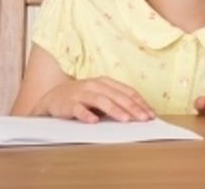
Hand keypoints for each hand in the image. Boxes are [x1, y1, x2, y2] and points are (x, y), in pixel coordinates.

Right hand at [33, 76, 155, 123]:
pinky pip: (78, 109)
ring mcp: (81, 94)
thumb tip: (139, 113)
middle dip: (133, 107)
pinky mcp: (68, 104)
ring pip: (101, 101)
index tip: (151, 114)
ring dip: (114, 110)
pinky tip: (94, 122)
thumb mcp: (101, 96)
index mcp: (106, 82)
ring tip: (126, 120)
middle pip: (118, 96)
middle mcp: (95, 85)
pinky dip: (86, 115)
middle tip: (144, 119)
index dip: (140, 102)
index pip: (127, 91)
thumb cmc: (83, 98)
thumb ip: (117, 102)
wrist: (53, 97)